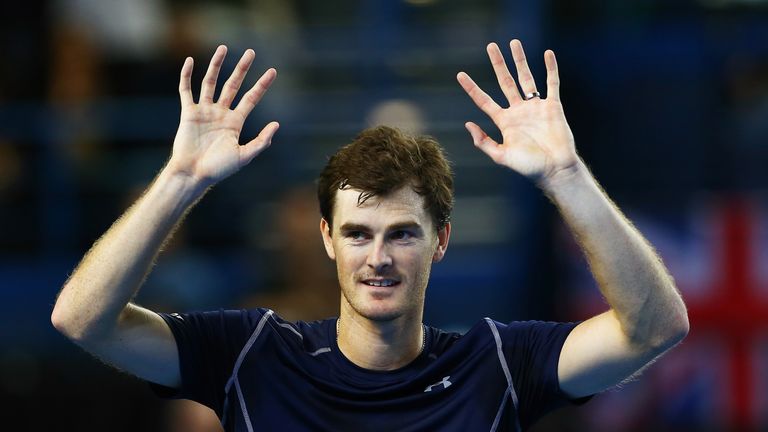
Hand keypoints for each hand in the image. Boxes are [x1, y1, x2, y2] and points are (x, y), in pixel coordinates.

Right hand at [167, 45, 278, 187]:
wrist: (194, 174)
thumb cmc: (219, 169)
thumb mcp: (244, 156)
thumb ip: (261, 141)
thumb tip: (277, 124)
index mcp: (235, 122)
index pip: (251, 98)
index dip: (262, 85)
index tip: (272, 71)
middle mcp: (221, 113)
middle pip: (233, 85)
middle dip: (242, 69)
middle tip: (251, 52)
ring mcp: (204, 111)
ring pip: (211, 82)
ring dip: (216, 65)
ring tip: (223, 48)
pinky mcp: (188, 112)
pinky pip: (186, 90)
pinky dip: (187, 75)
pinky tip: (190, 61)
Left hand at [457, 40, 578, 185]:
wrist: (555, 170)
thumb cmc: (529, 167)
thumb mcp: (502, 156)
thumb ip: (484, 142)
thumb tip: (468, 124)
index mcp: (505, 122)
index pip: (484, 101)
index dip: (472, 88)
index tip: (460, 74)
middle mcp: (519, 111)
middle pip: (506, 81)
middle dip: (498, 64)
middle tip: (491, 46)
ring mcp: (536, 107)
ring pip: (527, 78)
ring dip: (520, 60)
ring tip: (514, 43)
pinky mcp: (553, 106)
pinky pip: (552, 83)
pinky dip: (551, 68)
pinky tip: (548, 54)